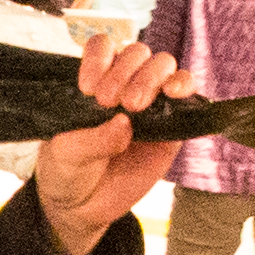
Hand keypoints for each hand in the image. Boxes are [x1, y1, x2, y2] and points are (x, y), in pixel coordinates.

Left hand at [17, 31, 184, 254]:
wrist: (83, 207)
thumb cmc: (67, 171)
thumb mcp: (66, 154)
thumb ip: (92, 139)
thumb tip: (125, 125)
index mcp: (94, 80)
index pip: (103, 46)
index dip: (99, 58)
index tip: (88, 88)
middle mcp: (124, 84)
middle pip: (137, 52)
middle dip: (124, 72)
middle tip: (109, 102)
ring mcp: (151, 102)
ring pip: (163, 64)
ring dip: (151, 77)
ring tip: (135, 106)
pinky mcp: (173, 124)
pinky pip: (187, 93)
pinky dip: (184, 85)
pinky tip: (175, 92)